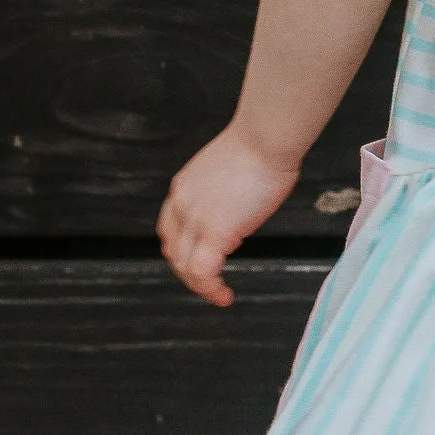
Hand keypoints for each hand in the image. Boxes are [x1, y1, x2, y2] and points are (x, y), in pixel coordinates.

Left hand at [158, 128, 300, 305]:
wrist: (265, 139)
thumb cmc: (260, 148)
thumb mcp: (228, 173)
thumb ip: (223, 196)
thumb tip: (236, 211)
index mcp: (183, 188)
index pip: (169, 229)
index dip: (180, 250)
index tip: (197, 260)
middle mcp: (182, 204)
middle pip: (173, 251)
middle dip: (189, 273)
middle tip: (209, 284)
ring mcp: (195, 219)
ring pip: (185, 267)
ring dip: (199, 286)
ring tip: (218, 294)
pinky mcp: (214, 232)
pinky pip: (203, 272)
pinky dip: (211, 289)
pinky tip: (224, 295)